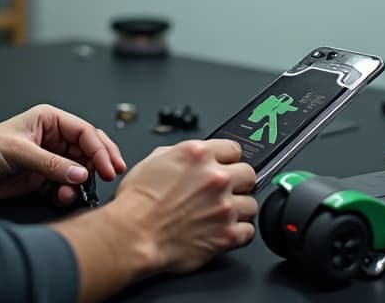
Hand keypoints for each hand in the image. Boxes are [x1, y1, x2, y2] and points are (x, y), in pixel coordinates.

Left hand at [0, 104, 125, 203]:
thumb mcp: (18, 152)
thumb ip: (51, 164)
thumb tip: (80, 173)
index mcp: (50, 121)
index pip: (85, 132)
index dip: (100, 149)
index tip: (107, 166)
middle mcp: (53, 139)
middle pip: (88, 150)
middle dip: (100, 162)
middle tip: (111, 175)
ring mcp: (49, 160)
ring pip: (79, 170)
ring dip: (82, 182)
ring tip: (75, 191)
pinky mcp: (42, 180)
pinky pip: (65, 186)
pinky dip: (69, 193)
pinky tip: (63, 197)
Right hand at [109, 139, 257, 274]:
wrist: (132, 235)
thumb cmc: (136, 202)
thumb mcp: (153, 160)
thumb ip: (180, 154)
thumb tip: (193, 157)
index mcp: (199, 155)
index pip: (234, 149)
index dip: (227, 160)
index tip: (225, 167)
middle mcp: (216, 178)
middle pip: (249, 174)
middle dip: (237, 182)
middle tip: (225, 191)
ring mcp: (224, 207)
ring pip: (252, 204)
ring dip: (239, 209)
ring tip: (222, 214)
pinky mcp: (226, 235)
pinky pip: (248, 232)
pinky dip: (239, 233)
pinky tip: (224, 230)